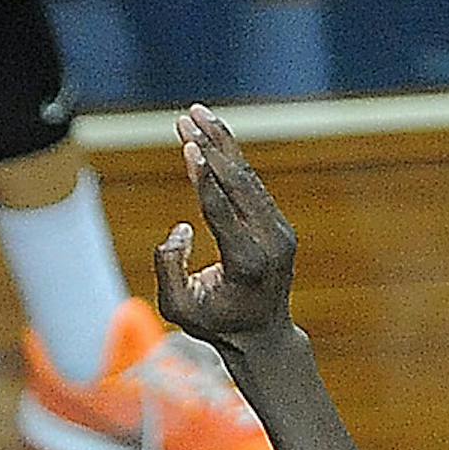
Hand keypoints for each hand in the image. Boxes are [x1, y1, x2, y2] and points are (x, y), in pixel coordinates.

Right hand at [155, 105, 297, 350]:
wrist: (264, 335)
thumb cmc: (215, 325)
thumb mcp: (179, 310)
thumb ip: (169, 269)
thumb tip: (181, 228)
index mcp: (246, 262)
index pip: (221, 210)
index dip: (203, 177)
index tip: (189, 145)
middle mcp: (269, 241)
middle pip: (238, 182)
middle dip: (210, 146)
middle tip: (186, 116)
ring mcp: (279, 230)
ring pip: (247, 177)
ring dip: (221, 144)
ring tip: (196, 114)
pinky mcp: (279, 223)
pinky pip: (252, 185)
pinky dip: (232, 160)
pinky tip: (214, 139)